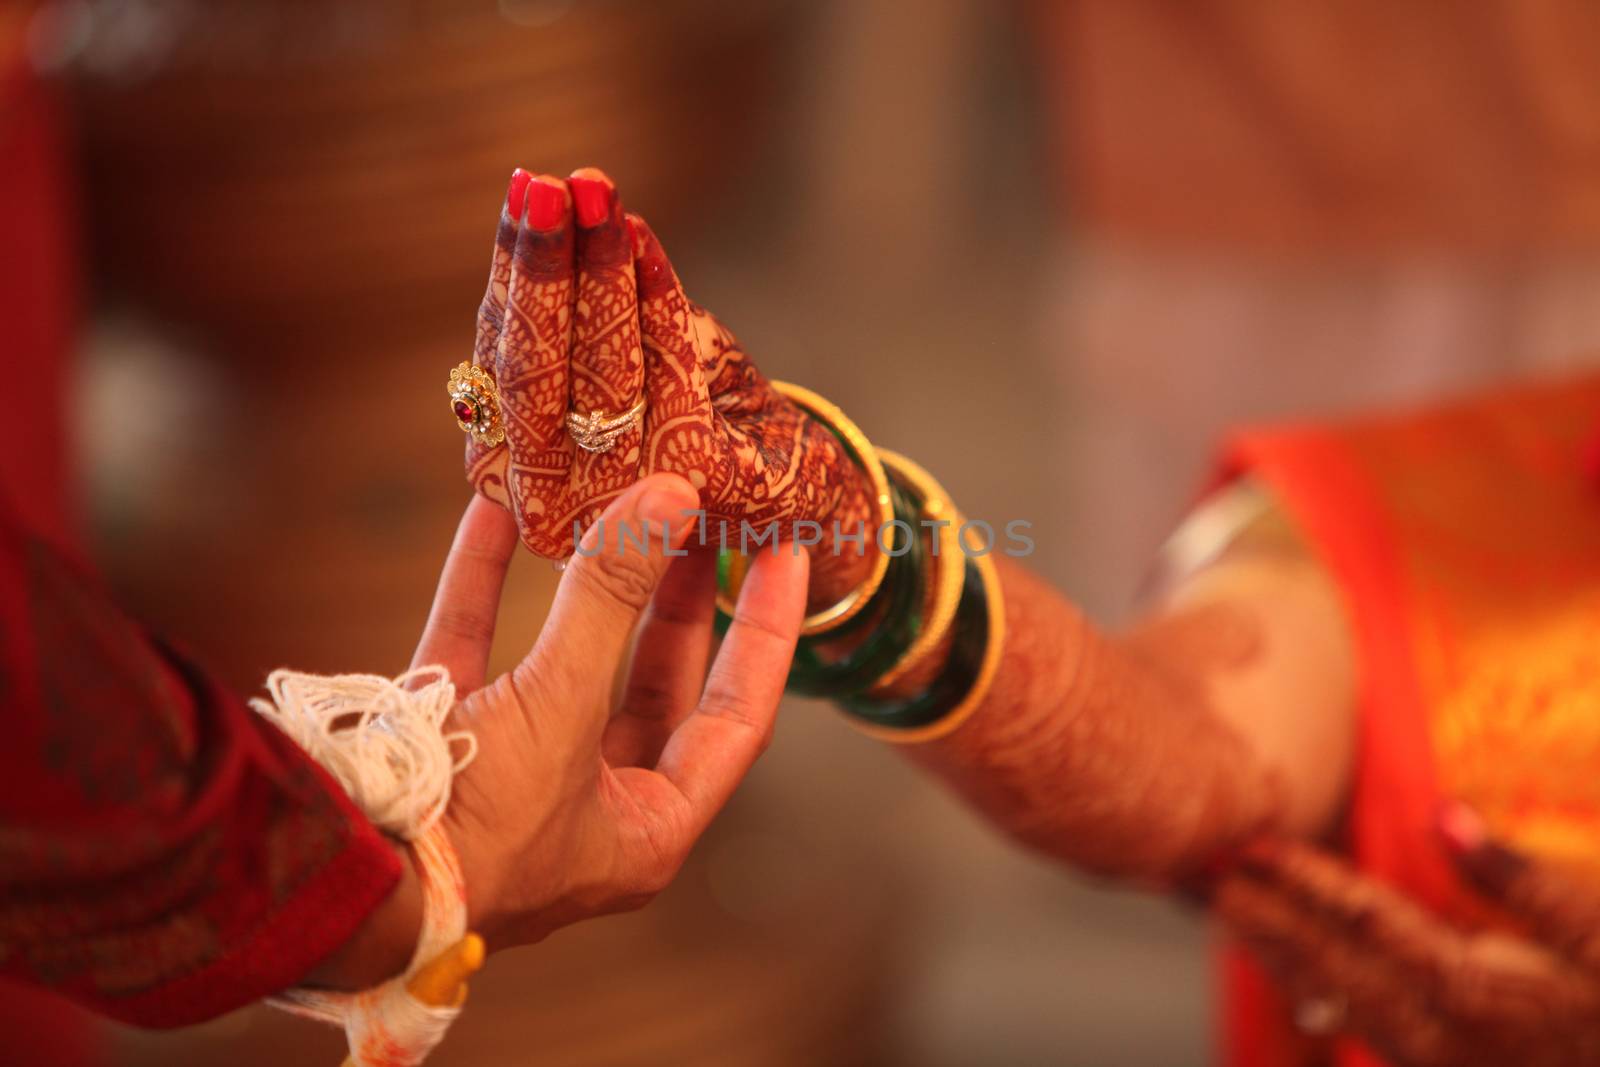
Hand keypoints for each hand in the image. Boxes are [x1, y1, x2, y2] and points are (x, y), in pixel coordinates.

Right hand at [413, 473, 808, 948]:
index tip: (786, 554)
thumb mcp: (560, 708)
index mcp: (646, 828)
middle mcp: (587, 805)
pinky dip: (484, 583)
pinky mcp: (441, 741)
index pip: (737, 716)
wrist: (335, 881)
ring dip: (588, 583)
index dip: (766, 633)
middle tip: (703, 520)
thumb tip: (669, 500)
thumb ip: (611, 598)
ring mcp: (513, 774)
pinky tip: (497, 512)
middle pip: (657, 685)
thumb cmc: (470, 833)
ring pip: (568, 662)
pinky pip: (476, 648)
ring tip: (623, 504)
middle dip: (677, 600)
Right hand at [464, 167, 875, 605]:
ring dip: (598, 271)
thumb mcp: (616, 368)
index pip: (498, 362)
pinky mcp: (694, 485)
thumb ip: (566, 321)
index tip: (522, 190)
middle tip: (547, 186)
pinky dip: (655, 303)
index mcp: (516, 475)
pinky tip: (642, 240)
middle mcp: (555, 504)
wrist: (795, 496)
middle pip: (532, 372)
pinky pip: (667, 375)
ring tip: (596, 192)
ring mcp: (623, 502)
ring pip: (597, 371)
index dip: (510, 274)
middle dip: (542, 268)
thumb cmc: (695, 419)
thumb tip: (530, 219)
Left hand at [1212, 811, 1599, 1065]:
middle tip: (1204, 869)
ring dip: (1273, 950)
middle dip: (1263, 913)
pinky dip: (1307, 985)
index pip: (1368, 922)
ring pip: (1329, 1000)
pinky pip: (1351, 1024)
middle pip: (1328, 965)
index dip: (1305, 879)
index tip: (1254, 843)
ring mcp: (1431, 1061)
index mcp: (1474, 992)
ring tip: (1221, 904)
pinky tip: (1282, 960)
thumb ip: (1522, 881)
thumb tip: (1446, 813)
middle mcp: (1437, 1034)